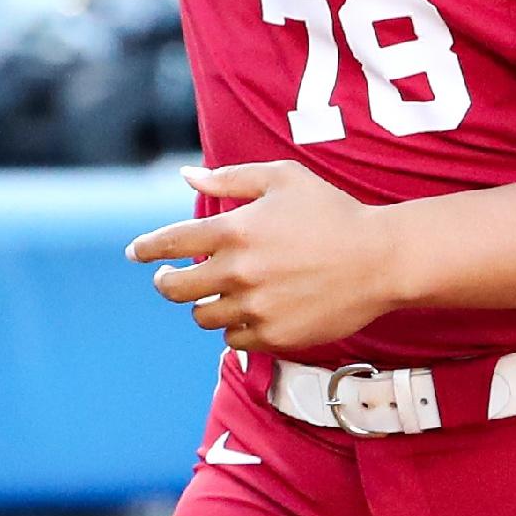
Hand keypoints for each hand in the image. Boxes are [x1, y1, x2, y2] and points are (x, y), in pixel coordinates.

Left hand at [126, 162, 405, 352]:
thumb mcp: (283, 179)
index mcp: (235, 231)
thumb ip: (231, 178)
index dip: (147, 249)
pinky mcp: (274, 335)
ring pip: (203, 317)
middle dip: (166, 283)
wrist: (380, 260)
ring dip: (204, 306)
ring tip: (218, 294)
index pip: (170, 243)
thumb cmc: (332, 213)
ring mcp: (256, 308)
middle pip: (175, 289)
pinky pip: (234, 339)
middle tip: (169, 280)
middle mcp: (239, 272)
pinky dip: (235, 328)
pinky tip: (249, 313)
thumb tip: (186, 176)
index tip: (135, 253)